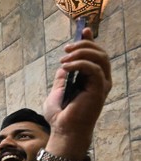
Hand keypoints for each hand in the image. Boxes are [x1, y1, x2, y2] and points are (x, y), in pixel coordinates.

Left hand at [42, 28, 111, 155]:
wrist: (63, 130)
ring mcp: (102, 85)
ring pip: (99, 58)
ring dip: (81, 53)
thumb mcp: (58, 90)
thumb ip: (63, 77)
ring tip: (64, 59)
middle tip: (66, 49)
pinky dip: (79, 64)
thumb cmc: (61, 115)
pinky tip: (66, 67)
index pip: (96, 55)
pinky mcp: (99, 89)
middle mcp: (100, 80)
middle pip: (100, 54)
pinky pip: (93, 69)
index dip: (91, 41)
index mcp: (92, 80)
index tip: (83, 30)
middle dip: (84, 46)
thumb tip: (65, 64)